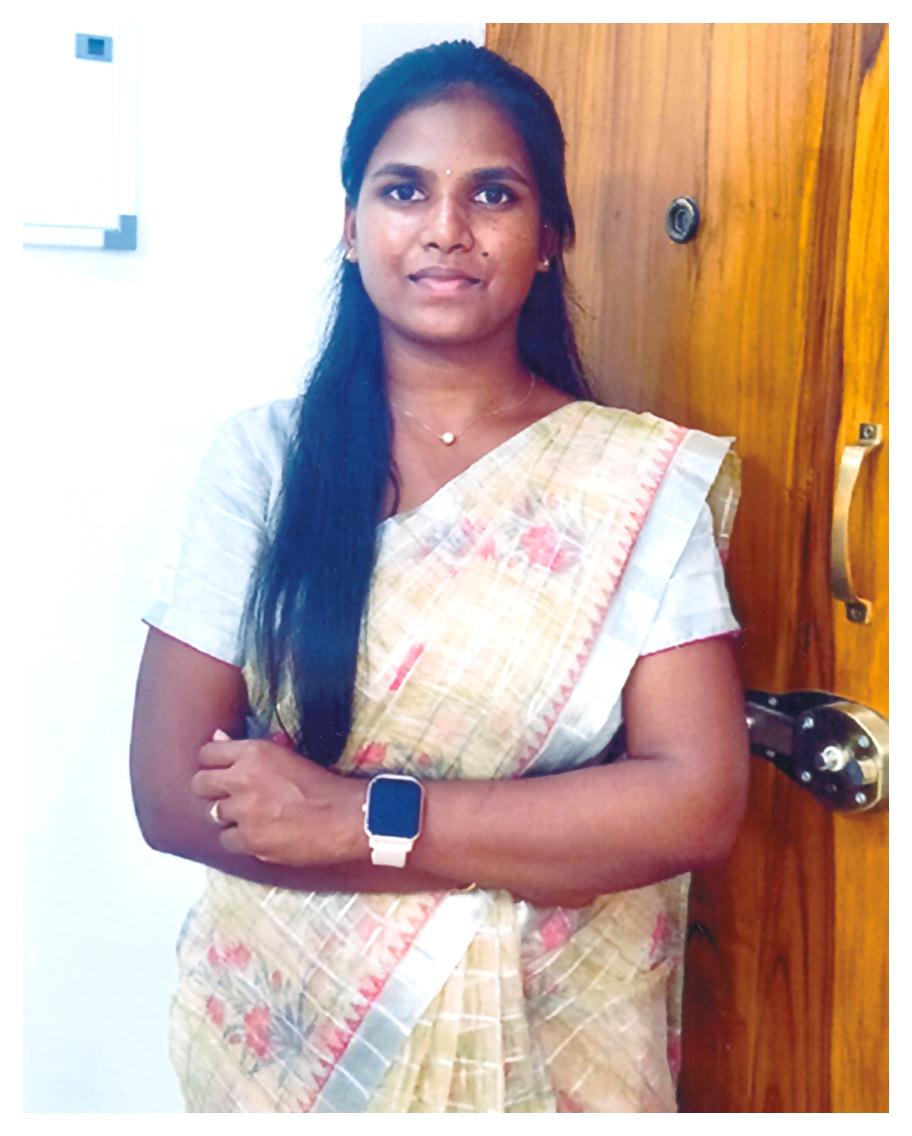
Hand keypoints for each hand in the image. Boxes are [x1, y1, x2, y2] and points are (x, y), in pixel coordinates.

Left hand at [190, 730, 366, 866]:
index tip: (220, 770)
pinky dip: (239, 838)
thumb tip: (218, 736)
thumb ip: (248, 750)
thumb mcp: (285, 754)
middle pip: (200, 784)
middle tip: (228, 794)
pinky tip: (257, 833)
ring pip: (213, 814)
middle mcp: (242, 780)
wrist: (345, 816)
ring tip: (252, 815)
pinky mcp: (249, 840)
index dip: (212, 763)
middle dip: (211, 789)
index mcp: (254, 752)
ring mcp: (243, 812)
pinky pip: (226, 840)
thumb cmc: (322, 783)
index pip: (207, 753)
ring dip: (230, 815)